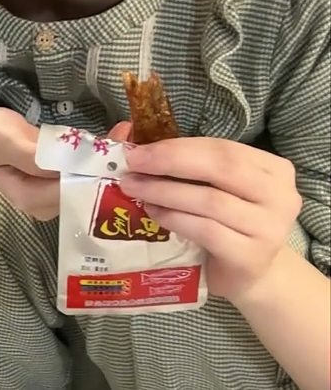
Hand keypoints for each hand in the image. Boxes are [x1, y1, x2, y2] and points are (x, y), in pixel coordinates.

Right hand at [0, 108, 128, 220]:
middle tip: (129, 135)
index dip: (94, 170)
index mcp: (30, 197)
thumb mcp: (2, 141)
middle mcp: (47, 203)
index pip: (70, 188)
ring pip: (89, 180)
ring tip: (127, 132)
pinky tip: (116, 135)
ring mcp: (56, 194)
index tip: (116, 148)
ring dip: (108, 158)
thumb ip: (31, 155)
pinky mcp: (62, 183)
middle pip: (85, 187)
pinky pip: (85, 171)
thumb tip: (68, 163)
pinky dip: (100, 154)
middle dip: (108, 164)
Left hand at [120, 137, 302, 302]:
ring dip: (165, 192)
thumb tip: (124, 130)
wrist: (248, 274)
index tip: (138, 150)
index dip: (177, 147)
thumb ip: (175, 156)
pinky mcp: (252, 257)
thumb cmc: (224, 220)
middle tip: (133, 166)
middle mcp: (281, 196)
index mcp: (273, 169)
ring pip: (211, 201)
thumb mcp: (206, 184)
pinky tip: (153, 214)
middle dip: (170, 163)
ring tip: (135, 189)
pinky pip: (206, 230)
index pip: (222, 148)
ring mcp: (270, 229)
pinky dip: (174, 219)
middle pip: (222, 168)